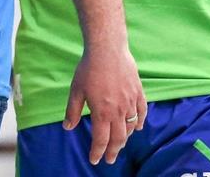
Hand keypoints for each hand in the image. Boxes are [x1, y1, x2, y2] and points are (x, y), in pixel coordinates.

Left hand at [63, 44, 145, 165]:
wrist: (107, 50)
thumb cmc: (89, 69)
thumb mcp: (76, 90)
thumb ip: (73, 111)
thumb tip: (68, 127)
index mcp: (102, 113)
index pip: (101, 140)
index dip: (97, 152)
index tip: (95, 160)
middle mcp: (119, 111)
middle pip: (118, 138)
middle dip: (113, 151)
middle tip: (109, 159)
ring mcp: (130, 102)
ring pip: (130, 127)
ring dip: (125, 138)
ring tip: (119, 144)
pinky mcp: (138, 92)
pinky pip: (141, 112)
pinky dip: (139, 122)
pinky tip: (137, 128)